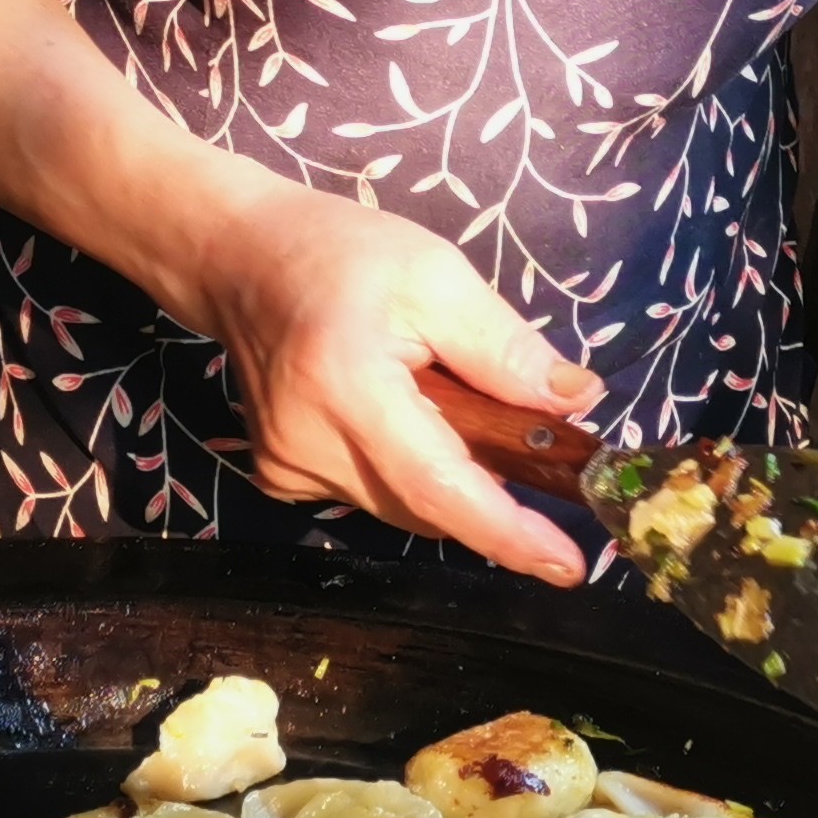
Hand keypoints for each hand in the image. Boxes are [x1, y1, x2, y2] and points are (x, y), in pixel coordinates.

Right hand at [181, 181, 602, 583]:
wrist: (239, 259)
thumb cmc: (341, 254)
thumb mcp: (437, 276)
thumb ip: (505, 348)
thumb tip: (578, 403)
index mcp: (347, 384)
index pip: (437, 484)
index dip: (506, 531)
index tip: (568, 563)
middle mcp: (307, 443)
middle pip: (428, 504)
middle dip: (489, 486)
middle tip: (522, 432)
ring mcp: (287, 468)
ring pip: (404, 507)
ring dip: (447, 475)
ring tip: (443, 400)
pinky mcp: (280, 478)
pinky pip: (372, 497)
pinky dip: (407, 473)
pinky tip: (398, 415)